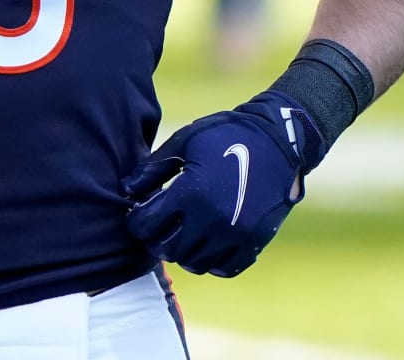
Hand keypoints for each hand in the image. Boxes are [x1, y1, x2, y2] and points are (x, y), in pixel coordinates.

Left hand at [121, 92, 321, 276]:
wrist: (278, 142)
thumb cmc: (225, 134)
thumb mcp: (185, 141)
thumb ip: (152, 169)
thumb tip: (125, 191)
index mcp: (192, 192)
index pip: (147, 225)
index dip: (135, 221)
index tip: (136, 214)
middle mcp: (213, 220)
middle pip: (168, 249)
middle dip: (155, 238)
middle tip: (156, 225)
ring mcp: (235, 235)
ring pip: (194, 263)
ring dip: (182, 251)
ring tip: (181, 230)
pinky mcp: (254, 243)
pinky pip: (223, 268)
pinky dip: (210, 260)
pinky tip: (205, 240)